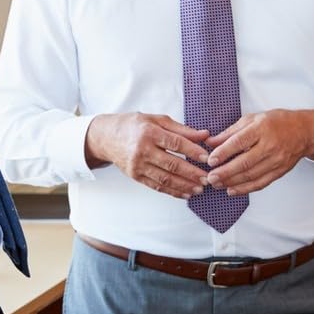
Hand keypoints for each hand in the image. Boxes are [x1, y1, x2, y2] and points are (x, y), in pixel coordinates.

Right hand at [86, 113, 210, 198]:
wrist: (106, 137)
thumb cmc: (134, 126)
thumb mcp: (156, 120)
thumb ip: (181, 129)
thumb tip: (205, 135)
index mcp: (149, 132)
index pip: (176, 143)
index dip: (193, 151)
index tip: (207, 158)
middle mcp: (142, 150)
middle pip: (172, 164)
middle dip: (192, 173)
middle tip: (208, 178)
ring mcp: (138, 165)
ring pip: (165, 179)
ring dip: (185, 186)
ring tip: (200, 189)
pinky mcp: (135, 176)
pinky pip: (157, 186)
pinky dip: (172, 192)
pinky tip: (186, 194)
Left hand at [204, 110, 313, 195]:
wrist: (304, 132)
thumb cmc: (277, 122)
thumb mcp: (252, 119)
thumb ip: (230, 132)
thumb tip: (210, 142)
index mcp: (262, 128)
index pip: (240, 142)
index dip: (224, 152)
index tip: (210, 160)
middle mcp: (270, 145)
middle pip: (245, 162)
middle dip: (225, 172)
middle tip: (210, 177)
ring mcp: (276, 160)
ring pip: (251, 175)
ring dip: (231, 182)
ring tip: (216, 184)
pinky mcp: (279, 171)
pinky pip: (260, 183)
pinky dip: (245, 189)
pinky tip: (232, 190)